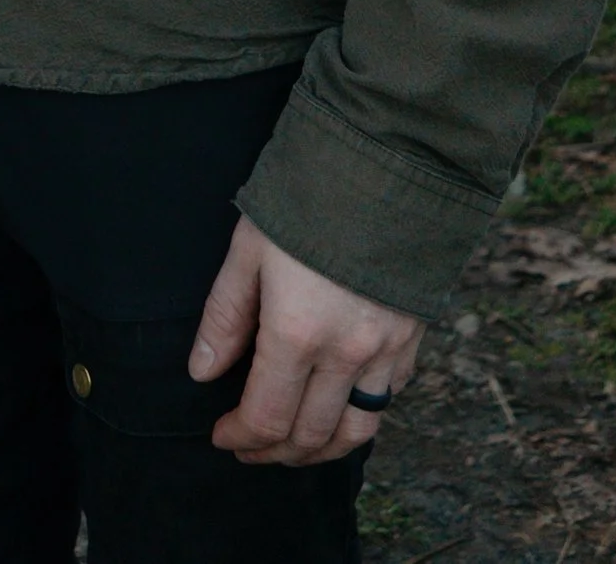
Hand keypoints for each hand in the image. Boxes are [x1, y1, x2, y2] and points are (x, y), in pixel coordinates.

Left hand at [190, 218, 421, 466]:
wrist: (384, 163)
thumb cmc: (306, 198)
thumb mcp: (249, 247)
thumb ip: (225, 316)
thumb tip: (203, 372)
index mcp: (298, 332)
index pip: (266, 417)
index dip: (240, 436)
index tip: (221, 434)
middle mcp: (347, 353)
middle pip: (310, 436)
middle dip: (273, 452)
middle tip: (249, 446)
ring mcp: (386, 350)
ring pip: (356, 432)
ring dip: (319, 451)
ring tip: (291, 446)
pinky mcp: (412, 338)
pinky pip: (388, 399)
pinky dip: (359, 416)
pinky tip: (337, 407)